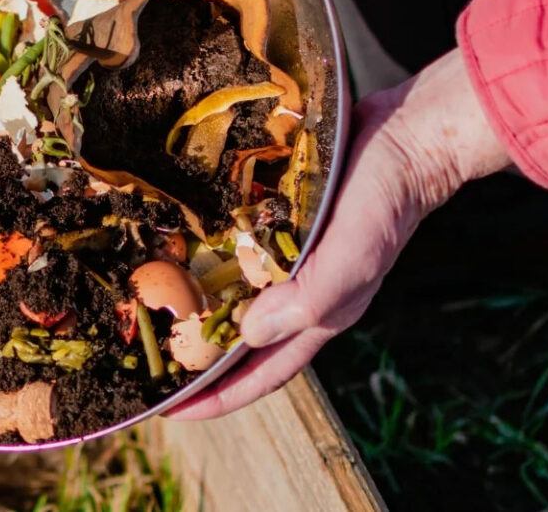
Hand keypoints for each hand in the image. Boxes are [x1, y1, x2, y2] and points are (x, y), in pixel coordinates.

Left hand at [169, 50, 512, 419]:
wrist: (405, 134)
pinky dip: (202, 255)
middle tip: (143, 362)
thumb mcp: (352, 257)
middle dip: (194, 355)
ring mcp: (287, 257)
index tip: (169, 412)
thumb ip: (308, 299)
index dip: (216, 397)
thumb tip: (249, 334)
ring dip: (191, 303)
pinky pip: (233, 249)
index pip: (259, 372)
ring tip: (144, 310)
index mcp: (316, 315)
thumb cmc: (384, 202)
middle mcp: (297, 292)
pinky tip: (170, 250)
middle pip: (236, 338)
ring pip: (230, 293)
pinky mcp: (279, 222)